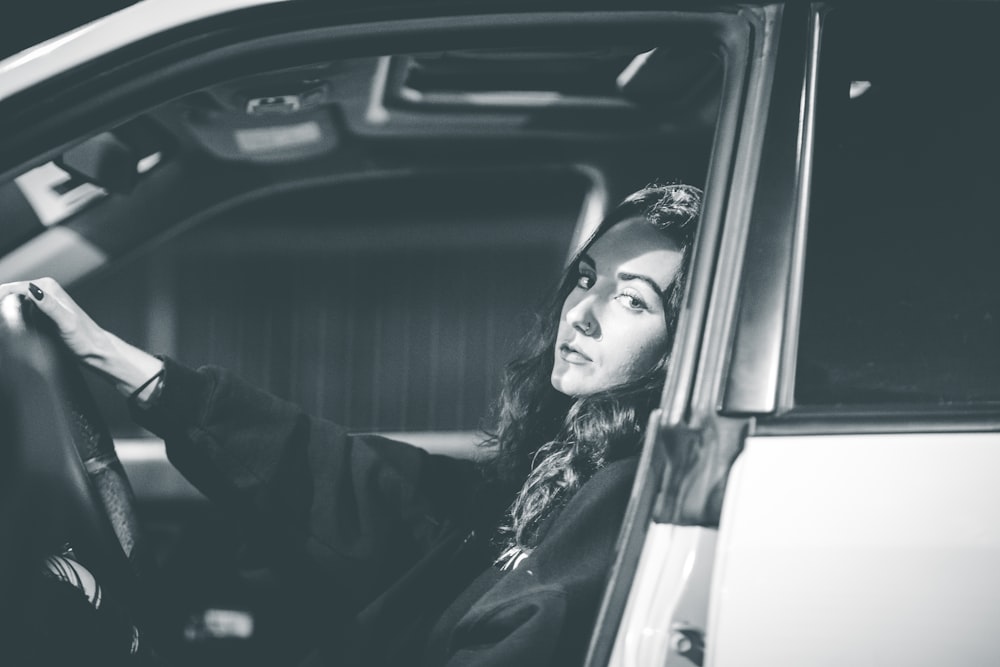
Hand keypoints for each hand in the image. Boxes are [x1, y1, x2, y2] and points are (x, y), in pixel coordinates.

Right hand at [0, 277, 161, 396]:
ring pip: (12, 301)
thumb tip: (32, 290)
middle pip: (9, 293)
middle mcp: (44, 290)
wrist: (96, 349)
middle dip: (0, 303)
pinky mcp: (40, 312)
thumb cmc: (84, 338)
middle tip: (0, 324)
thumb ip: (49, 305)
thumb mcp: (66, 322)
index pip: (13, 287)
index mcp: (48, 287)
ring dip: (3, 309)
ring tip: (2, 325)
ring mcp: (41, 301)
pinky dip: (9, 315)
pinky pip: (18, 310)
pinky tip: (6, 324)